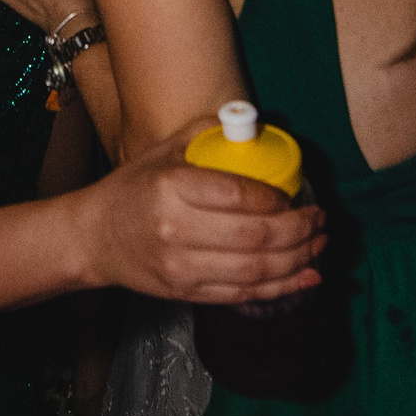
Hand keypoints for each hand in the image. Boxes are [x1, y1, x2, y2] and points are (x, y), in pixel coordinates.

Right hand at [77, 123, 323, 304]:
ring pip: (254, 270)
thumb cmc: (133, 189)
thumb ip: (207, 131)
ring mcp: (181, 267)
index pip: (237, 195)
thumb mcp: (163, 150)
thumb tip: (253, 121)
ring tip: (320, 243)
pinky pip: (243, 294)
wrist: (95, 238)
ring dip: (298, 259)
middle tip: (320, 218)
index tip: (297, 195)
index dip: (277, 198)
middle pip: (253, 236)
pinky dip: (281, 288)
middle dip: (299, 230)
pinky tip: (306, 276)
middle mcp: (176, 230)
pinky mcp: (187, 293)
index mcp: (171, 187)